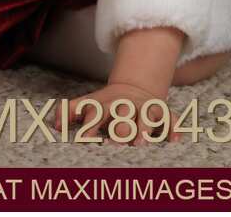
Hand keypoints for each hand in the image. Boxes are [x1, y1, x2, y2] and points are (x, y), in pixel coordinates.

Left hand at [55, 83, 181, 146]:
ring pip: (145, 118)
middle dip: (119, 127)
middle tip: (115, 142)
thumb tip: (55, 125)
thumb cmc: (106, 104)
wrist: (134, 87)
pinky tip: (175, 140)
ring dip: (143, 129)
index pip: (96, 113)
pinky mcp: (160, 112)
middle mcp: (125, 106)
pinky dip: (173, 128)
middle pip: (122, 115)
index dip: (89, 125)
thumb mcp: (88, 103)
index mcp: (105, 105)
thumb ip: (68, 111)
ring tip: (140, 143)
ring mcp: (143, 108)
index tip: (84, 139)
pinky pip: (170, 119)